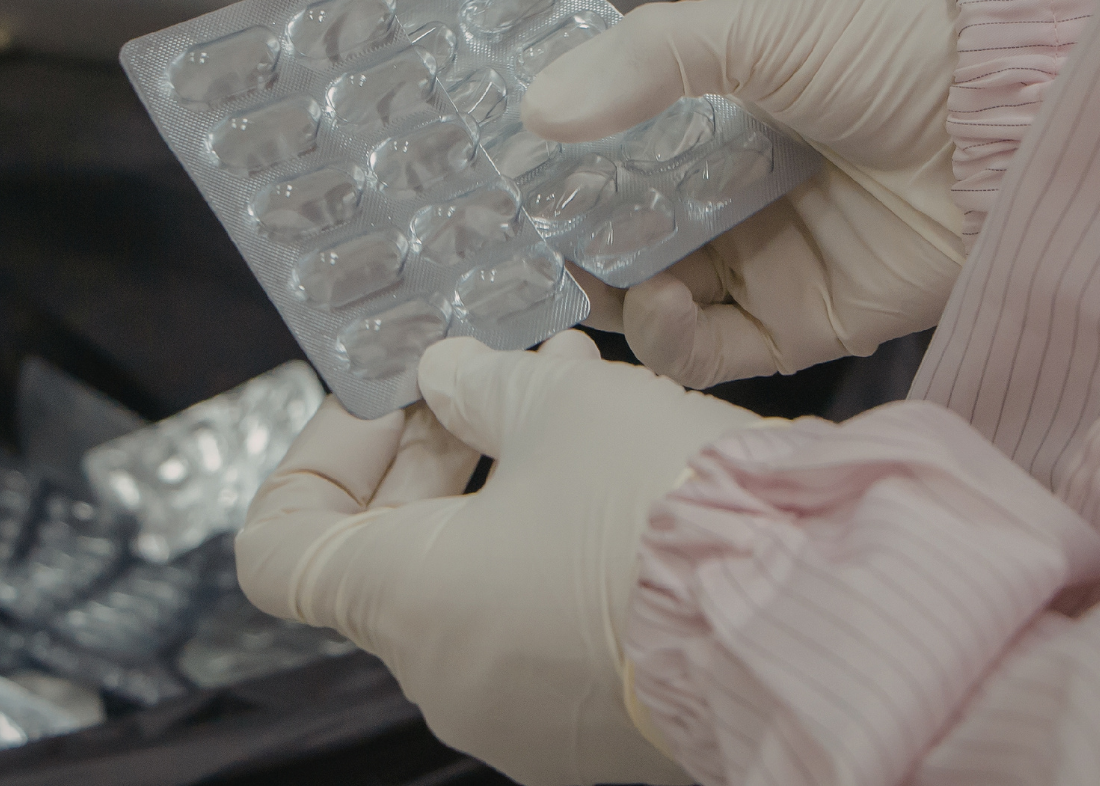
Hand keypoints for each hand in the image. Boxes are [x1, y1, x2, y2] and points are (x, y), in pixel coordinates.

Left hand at [233, 331, 772, 784]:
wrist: (819, 617)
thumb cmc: (672, 510)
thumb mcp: (566, 409)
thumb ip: (482, 387)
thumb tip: (448, 376)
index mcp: (409, 604)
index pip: (281, 553)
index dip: (320, 456)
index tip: (389, 398)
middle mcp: (452, 681)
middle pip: (389, 558)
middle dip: (437, 448)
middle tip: (493, 375)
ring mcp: (527, 717)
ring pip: (480, 584)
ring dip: (511, 483)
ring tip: (581, 393)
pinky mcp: (601, 726)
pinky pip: (546, 627)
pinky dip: (559, 546)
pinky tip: (626, 465)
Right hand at [525, 0, 966, 388]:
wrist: (1017, 118)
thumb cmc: (893, 53)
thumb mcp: (757, 32)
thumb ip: (648, 63)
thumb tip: (537, 109)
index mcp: (715, 119)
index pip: (611, 157)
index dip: (554, 174)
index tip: (493, 184)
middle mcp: (731, 196)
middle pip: (621, 237)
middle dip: (566, 247)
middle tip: (514, 250)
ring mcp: (764, 263)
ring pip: (653, 301)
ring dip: (609, 295)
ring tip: (591, 274)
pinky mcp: (802, 325)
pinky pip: (713, 353)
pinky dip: (670, 341)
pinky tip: (657, 305)